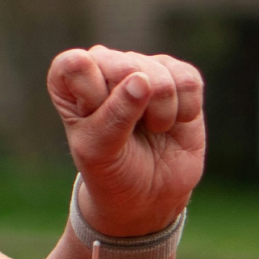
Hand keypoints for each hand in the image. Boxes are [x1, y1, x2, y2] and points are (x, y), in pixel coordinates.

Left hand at [47, 46, 205, 236]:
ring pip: (160, 75)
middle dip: (133, 107)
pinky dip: (186, 110)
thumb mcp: (100, 151)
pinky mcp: (178, 75)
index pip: (74, 64)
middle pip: (124, 65)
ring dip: (161, 114)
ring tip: (151, 129)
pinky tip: (174, 122)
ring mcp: (144, 66)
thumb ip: (114, 116)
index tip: (97, 124)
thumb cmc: (112, 170)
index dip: (91, 95)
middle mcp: (106, 65)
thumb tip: (142, 80)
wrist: (150, 194)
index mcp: (70, 79)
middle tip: (128, 131)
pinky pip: (188, 81)